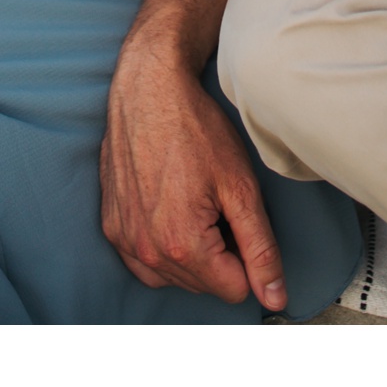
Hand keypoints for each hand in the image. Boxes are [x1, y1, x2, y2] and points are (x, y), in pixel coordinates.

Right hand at [100, 37, 286, 311]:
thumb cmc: (195, 129)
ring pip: (173, 276)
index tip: (239, 216)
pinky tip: (171, 210)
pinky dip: (162, 247)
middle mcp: (146, 251)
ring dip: (191, 254)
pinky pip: (143, 262)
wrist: (148, 89)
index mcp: (182, 245)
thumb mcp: (241, 186)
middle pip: (203, 285)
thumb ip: (260, 247)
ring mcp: (123, 239)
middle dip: (220, 254)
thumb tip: (275, 296)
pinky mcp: (111, 225)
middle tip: (218, 203)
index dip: (247, 255)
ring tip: (195, 203)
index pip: (233, 288)